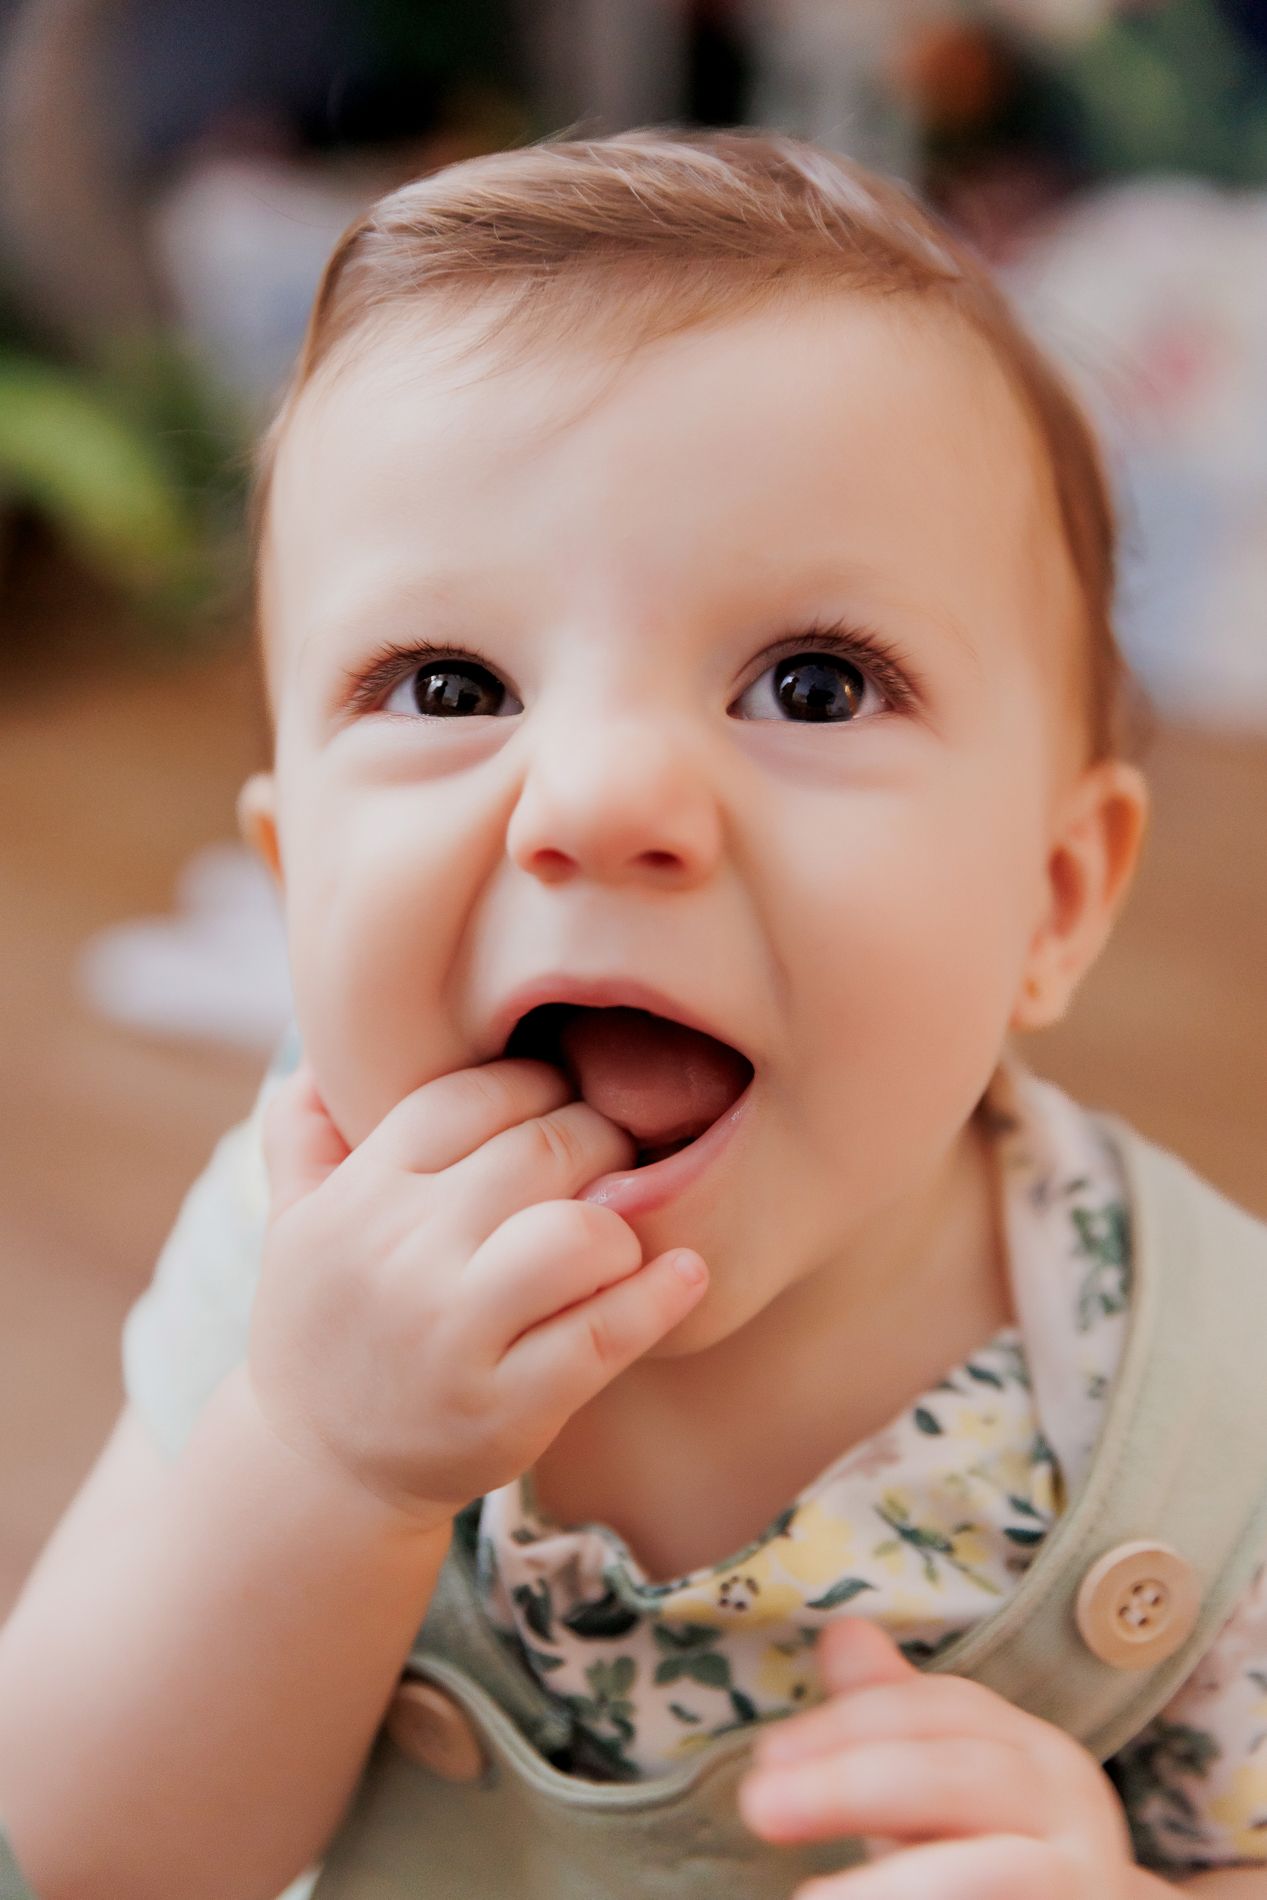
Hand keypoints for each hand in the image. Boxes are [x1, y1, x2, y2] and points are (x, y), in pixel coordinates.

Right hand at [246, 1058, 708, 1529]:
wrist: (315, 1476)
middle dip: (599, 1140)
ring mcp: (455, 1335)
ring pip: (580, 1233)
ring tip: (618, 1232)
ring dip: (623, 1220)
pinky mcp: (508, 1408)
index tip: (563, 1102)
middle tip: (612, 1157)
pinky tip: (686, 1273)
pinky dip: (662, 1295)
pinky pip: (609, 1332)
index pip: (473, 1096)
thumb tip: (320, 1057)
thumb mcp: (291, 1227)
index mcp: (359, 1196)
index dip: (537, 1086)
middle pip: (543, 1148)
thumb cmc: (325, 1331)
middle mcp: (401, 1255)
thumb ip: (303, 1133)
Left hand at [737, 1616, 1137, 1898]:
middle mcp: (1072, 1810)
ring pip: (988, 1874)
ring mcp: (1082, 1883)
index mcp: (1036, 1754)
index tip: (765, 1754)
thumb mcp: (946, 1791)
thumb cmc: (999, 1865)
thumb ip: (894, 1720)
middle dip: (853, 1786)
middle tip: (760, 1806)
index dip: (847, 1724)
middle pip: (956, 1779)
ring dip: (894, 1884)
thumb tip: (840, 1633)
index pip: (941, 1712)